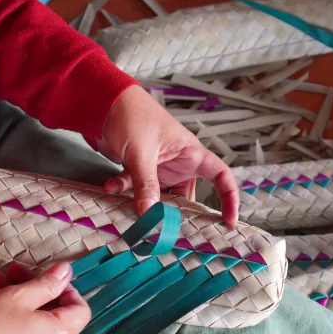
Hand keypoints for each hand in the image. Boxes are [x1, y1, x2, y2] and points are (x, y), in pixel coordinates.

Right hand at [0, 263, 89, 333]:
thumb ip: (48, 282)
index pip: (81, 310)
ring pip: (36, 321)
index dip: (69, 289)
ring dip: (20, 296)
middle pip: (56, 313)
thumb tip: (67, 271)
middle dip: (37, 287)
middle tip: (16, 270)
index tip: (49, 277)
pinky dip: (14, 315)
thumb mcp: (21, 295)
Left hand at [100, 85, 238, 224]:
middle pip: (185, 196)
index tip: (229, 221)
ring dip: (144, 202)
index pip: (220, 176)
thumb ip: (145, 183)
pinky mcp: (139, 169)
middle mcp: (178, 162)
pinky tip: (110, 186)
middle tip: (167, 230)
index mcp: (190, 153)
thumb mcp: (141, 152)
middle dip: (174, 213)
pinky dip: (124, 189)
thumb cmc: (132, 115)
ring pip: (158, 196)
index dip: (229, 198)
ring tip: (133, 212)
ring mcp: (158, 167)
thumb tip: (149, 214)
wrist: (103, 103)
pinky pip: (136, 187)